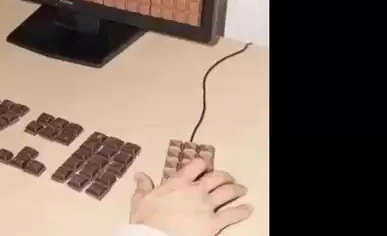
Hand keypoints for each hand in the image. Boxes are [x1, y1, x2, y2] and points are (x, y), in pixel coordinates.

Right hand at [129, 159, 252, 235]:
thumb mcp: (140, 200)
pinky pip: (232, 214)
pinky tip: (248, 209)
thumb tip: (139, 174)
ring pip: (227, 192)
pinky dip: (242, 211)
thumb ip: (142, 186)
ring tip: (242, 190)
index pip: (196, 165)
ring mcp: (207, 206)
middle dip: (224, 176)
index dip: (203, 163)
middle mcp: (196, 190)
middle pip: (216, 177)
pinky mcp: (214, 223)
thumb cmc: (146, 219)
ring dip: (236, 190)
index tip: (205, 165)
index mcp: (178, 182)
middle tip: (228, 178)